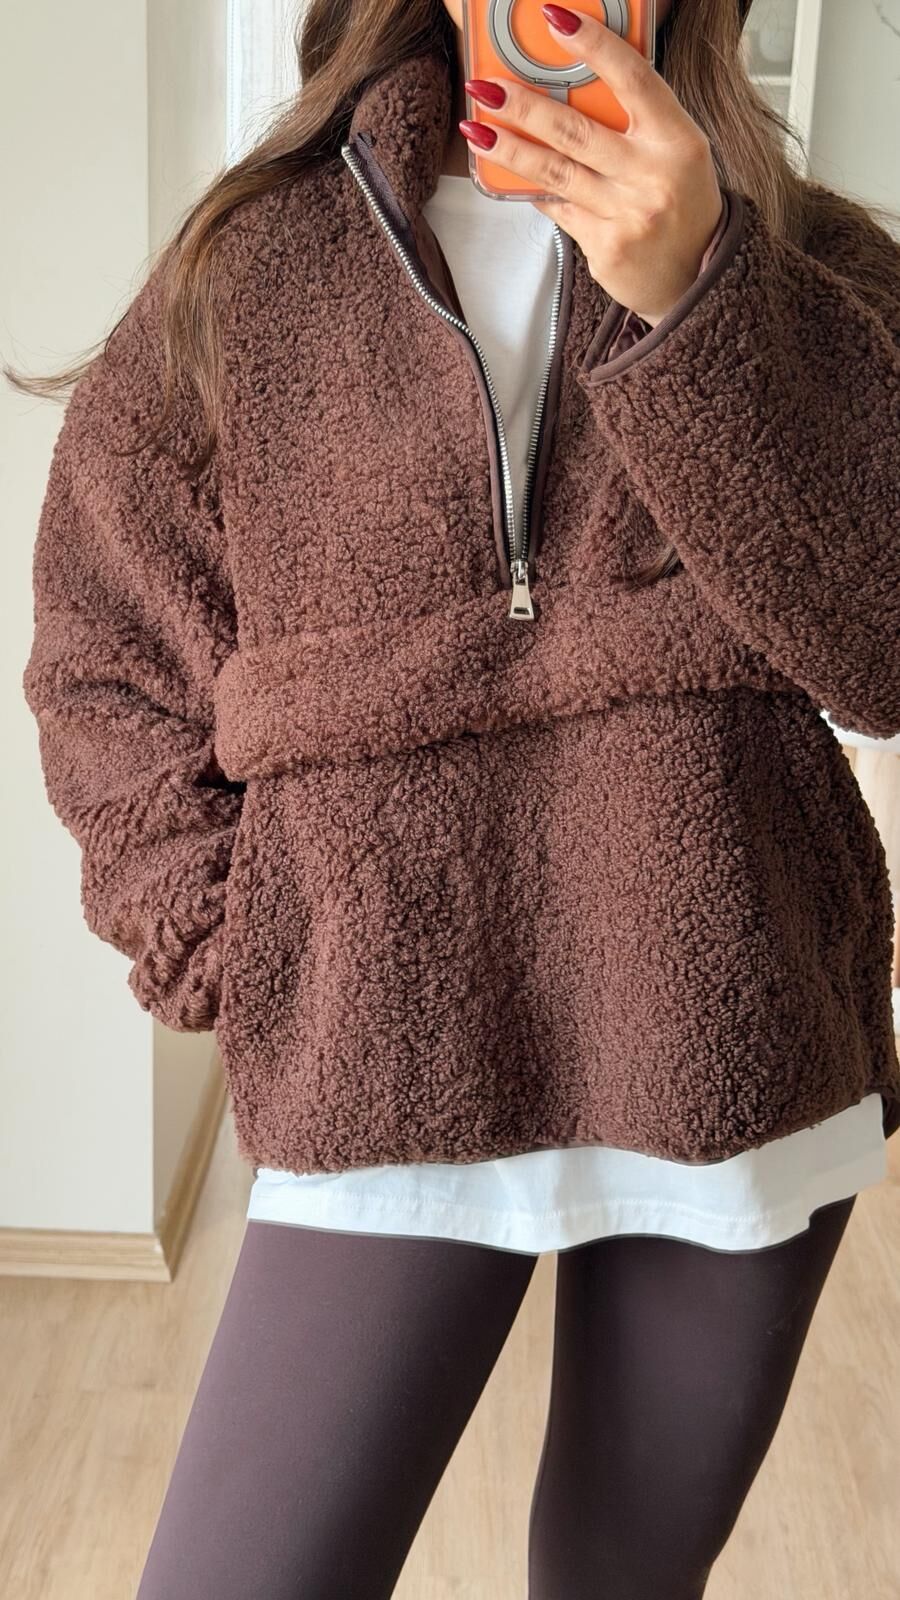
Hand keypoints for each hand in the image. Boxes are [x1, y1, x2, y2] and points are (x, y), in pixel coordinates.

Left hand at [460, 4, 724, 325]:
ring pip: (556, 172)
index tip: (555, 19)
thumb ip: (637, 120)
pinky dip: (537, 191)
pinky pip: (560, 210)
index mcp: (677, 140)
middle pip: (576, 131)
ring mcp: (627, 215)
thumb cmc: (682, 204)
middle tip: (487, 87)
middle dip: (525, 107)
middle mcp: (652, 176)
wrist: (694, 277)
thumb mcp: (677, 152)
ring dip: (510, 149)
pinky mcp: (605, 247)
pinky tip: (512, 177)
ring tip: (478, 129)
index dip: (593, 45)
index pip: (632, 79)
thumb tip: (576, 83)